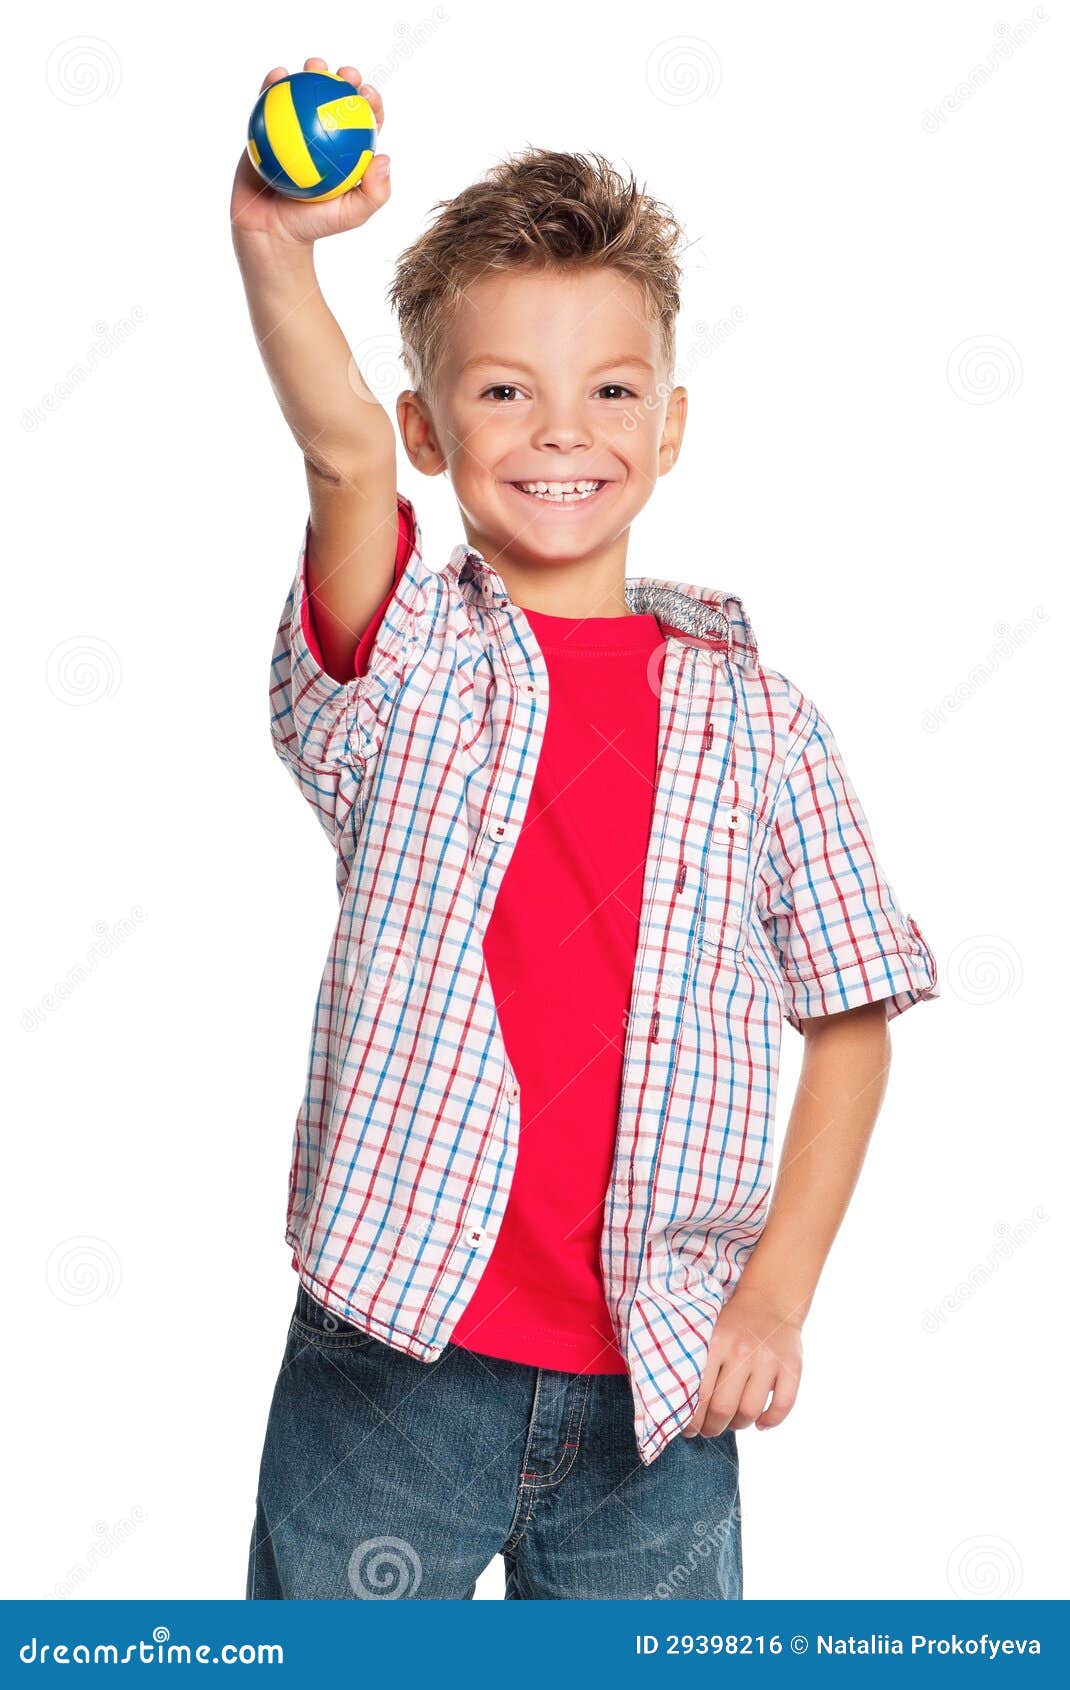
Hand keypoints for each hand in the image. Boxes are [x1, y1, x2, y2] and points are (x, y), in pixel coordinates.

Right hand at [230, 57, 389, 246]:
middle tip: (344, 74)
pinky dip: (272, 84)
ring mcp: (294, 128)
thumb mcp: (352, 215)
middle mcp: (322, 134)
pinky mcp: (266, 127)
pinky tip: (278, 75)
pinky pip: (269, 101)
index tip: (367, 94)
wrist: (271, 230)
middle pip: (337, 98)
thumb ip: (374, 192)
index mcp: (347, 150)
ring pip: (305, 93)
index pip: (364, 120)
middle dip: (345, 77)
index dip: (371, 101)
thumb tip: (385, 157)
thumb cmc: (314, 225)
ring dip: (312, 71)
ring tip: (314, 65)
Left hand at [681, 1286, 803, 1438]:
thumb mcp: (708, 1333)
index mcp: (716, 1343)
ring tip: (732, 1423)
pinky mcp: (791, 1367)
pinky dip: (770, 1421)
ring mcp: (768, 1360)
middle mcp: (742, 1352)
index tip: (689, 1430)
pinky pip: (782, 1406)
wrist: (770, 1299)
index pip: (699, 1394)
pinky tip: (760, 1423)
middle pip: (723, 1408)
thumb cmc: (731, 1323)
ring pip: (750, 1411)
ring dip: (739, 1426)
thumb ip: (696, 1364)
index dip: (692, 1420)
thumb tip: (680, 1406)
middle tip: (709, 1430)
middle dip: (713, 1427)